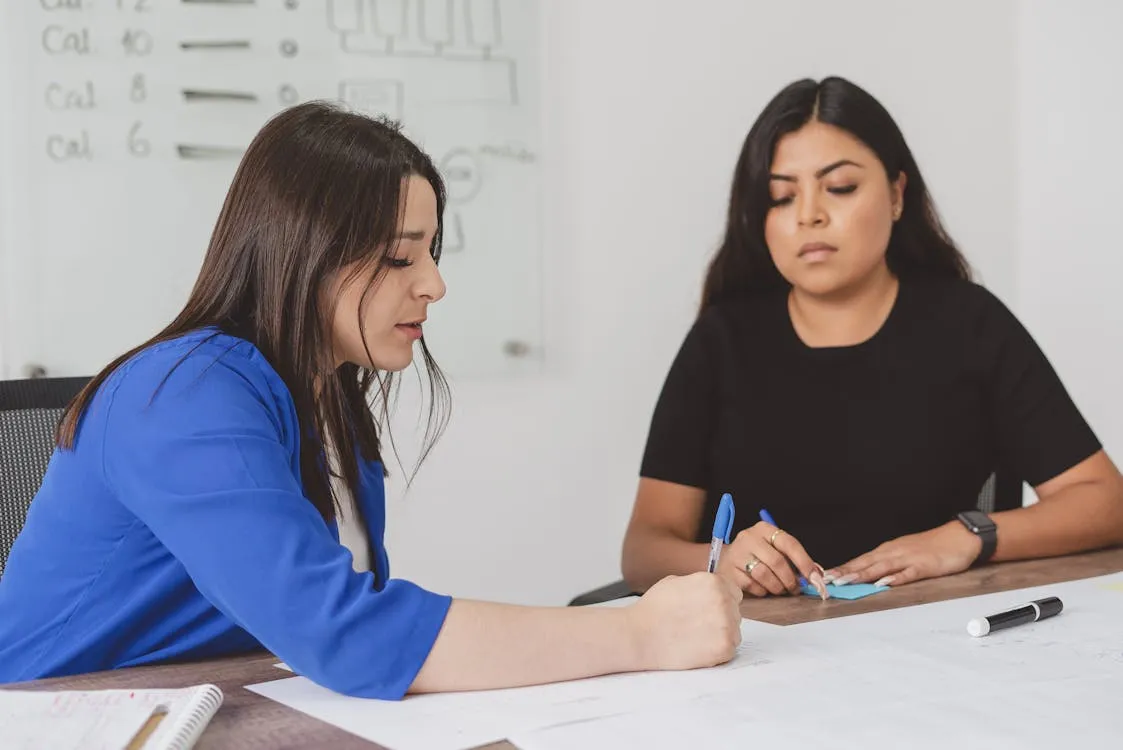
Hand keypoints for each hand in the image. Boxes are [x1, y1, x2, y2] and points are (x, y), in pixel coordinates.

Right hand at [626, 572, 742, 670]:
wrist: (639, 635)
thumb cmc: (653, 609)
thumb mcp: (675, 582)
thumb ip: (699, 585)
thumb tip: (711, 590)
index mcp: (714, 582)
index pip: (734, 592)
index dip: (722, 601)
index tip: (710, 609)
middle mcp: (724, 601)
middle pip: (735, 612)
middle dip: (720, 618)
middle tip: (698, 625)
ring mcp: (726, 625)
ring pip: (735, 632)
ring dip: (720, 635)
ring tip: (695, 637)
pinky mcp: (724, 648)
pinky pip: (730, 650)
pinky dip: (716, 652)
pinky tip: (697, 647)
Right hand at [716, 523, 827, 598]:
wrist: (727, 558)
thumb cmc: (757, 554)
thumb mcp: (774, 549)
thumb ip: (794, 560)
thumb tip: (816, 575)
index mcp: (764, 529)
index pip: (789, 544)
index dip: (804, 562)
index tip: (814, 577)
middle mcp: (749, 538)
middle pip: (777, 561)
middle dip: (790, 579)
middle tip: (796, 588)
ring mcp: (737, 554)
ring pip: (764, 574)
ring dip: (777, 587)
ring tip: (780, 589)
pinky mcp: (730, 570)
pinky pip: (752, 585)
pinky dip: (762, 591)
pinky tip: (764, 588)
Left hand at [825, 522, 982, 587]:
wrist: (959, 537)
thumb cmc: (932, 546)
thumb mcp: (905, 554)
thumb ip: (888, 564)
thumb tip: (869, 576)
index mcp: (888, 550)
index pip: (861, 560)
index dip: (843, 568)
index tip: (825, 576)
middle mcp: (894, 552)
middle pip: (866, 563)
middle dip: (845, 572)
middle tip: (827, 580)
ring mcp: (909, 558)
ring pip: (881, 567)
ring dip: (862, 575)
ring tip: (846, 582)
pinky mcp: (925, 565)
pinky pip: (908, 573)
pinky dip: (895, 578)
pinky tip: (884, 583)